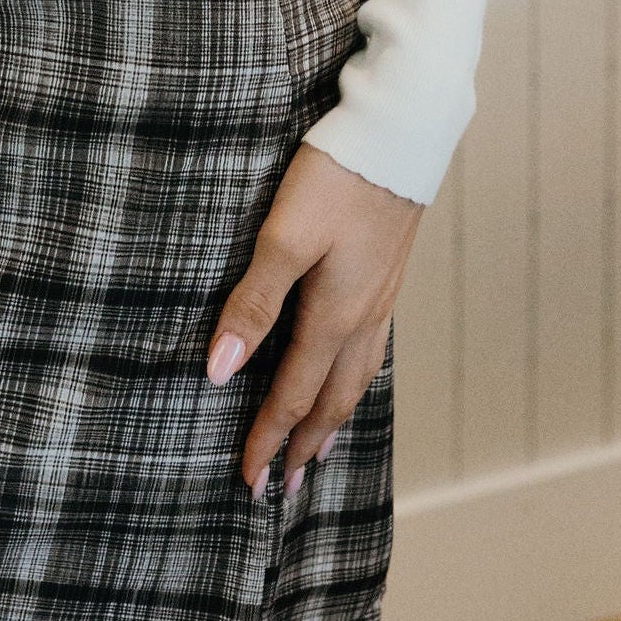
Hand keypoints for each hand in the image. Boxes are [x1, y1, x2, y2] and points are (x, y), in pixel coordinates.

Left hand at [207, 137, 422, 493]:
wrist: (399, 134)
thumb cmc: (336, 179)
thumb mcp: (284, 236)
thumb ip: (252, 304)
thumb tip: (220, 371)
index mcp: (333, 317)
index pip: (293, 396)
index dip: (267, 438)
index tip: (248, 481)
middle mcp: (362, 318)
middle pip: (330, 399)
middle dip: (302, 445)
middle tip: (281, 487)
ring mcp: (380, 298)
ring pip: (355, 378)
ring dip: (332, 418)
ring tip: (318, 448)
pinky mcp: (387, 275)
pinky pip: (371, 349)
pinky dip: (354, 380)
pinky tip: (351, 372)